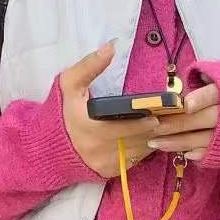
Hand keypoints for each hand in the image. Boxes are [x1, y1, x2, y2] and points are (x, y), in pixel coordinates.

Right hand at [60, 43, 160, 177]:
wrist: (49, 146)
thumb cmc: (62, 112)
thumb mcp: (69, 84)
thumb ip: (89, 65)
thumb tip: (112, 46)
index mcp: (89, 128)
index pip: (122, 128)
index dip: (141, 123)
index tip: (156, 115)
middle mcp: (98, 150)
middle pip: (135, 141)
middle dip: (154, 130)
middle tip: (170, 118)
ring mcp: (105, 164)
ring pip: (137, 153)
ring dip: (153, 140)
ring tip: (167, 126)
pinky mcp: (110, 173)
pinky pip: (133, 161)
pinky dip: (144, 150)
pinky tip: (152, 137)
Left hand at [146, 82, 219, 162]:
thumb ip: (212, 77)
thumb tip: (195, 78)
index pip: (214, 94)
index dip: (200, 100)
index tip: (186, 105)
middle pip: (202, 120)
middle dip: (177, 124)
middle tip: (155, 127)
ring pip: (202, 139)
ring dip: (178, 142)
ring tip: (156, 143)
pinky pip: (211, 154)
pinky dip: (196, 154)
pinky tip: (181, 153)